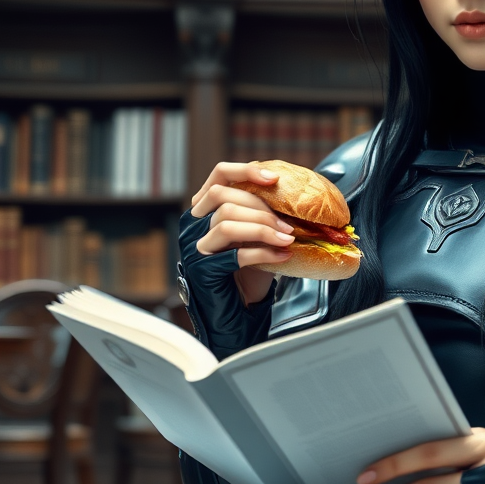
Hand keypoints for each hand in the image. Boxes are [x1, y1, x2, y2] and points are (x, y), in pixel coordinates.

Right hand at [190, 161, 295, 303]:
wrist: (238, 312)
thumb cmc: (247, 272)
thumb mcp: (254, 236)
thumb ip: (260, 214)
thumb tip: (291, 193)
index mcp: (204, 210)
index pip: (219, 175)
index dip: (245, 171)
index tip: (273, 178)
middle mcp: (192, 225)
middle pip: (224, 197)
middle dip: (262, 209)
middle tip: (289, 225)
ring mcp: (194, 247)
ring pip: (227, 222)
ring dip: (264, 229)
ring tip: (287, 239)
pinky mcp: (202, 270)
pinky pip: (235, 254)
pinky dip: (264, 253)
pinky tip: (282, 256)